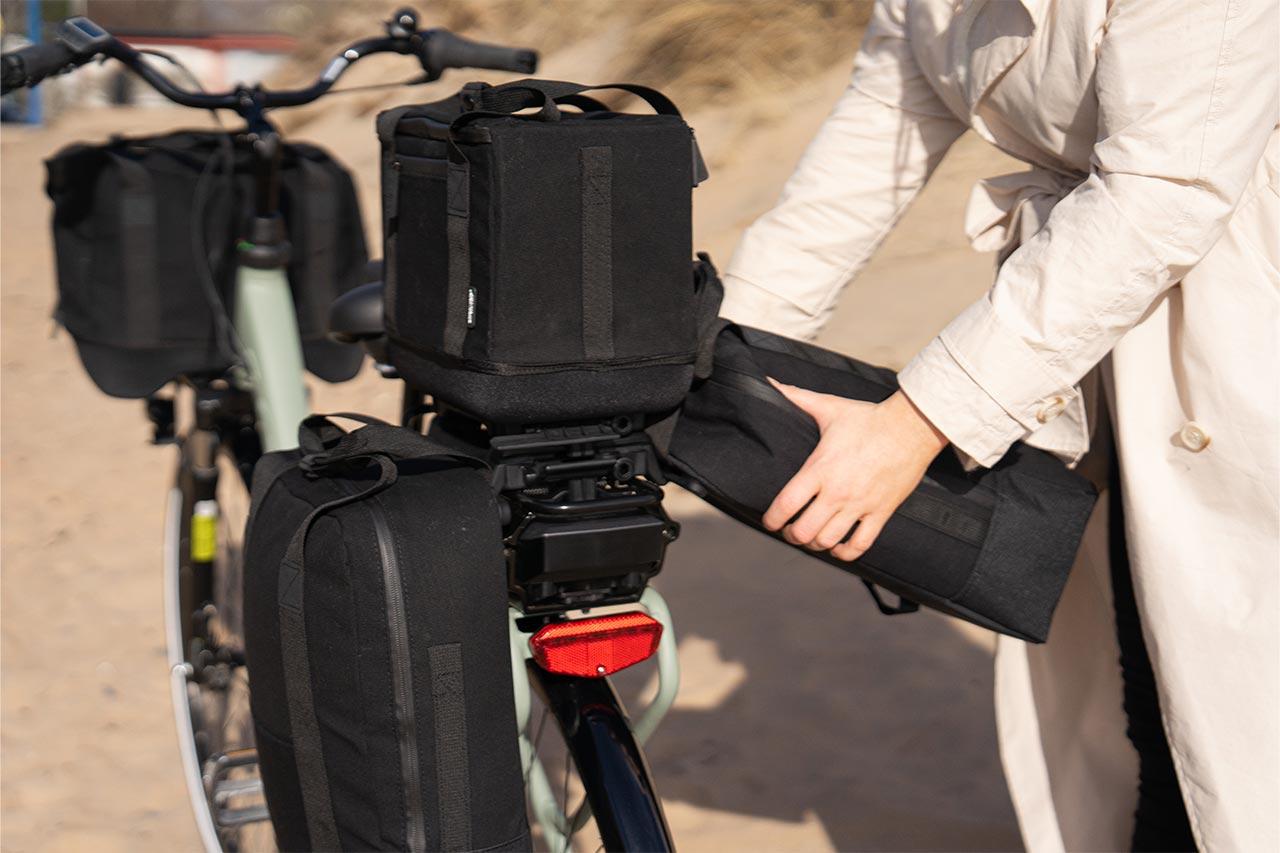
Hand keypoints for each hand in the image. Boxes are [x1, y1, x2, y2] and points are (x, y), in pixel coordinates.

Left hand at [762, 382, 947, 560]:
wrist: (912, 427)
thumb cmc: (868, 417)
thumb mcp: (830, 407)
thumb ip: (796, 398)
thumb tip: (768, 382)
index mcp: (820, 468)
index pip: (786, 504)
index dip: (772, 519)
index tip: (769, 521)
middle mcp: (838, 491)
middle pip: (804, 531)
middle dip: (792, 535)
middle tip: (790, 530)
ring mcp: (860, 505)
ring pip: (829, 541)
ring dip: (815, 544)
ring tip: (811, 537)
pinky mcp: (881, 512)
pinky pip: (861, 545)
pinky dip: (845, 552)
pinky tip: (838, 547)